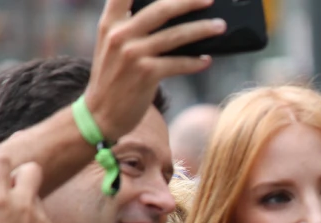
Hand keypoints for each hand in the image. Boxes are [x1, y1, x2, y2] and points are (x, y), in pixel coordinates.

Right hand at [85, 0, 227, 141]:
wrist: (100, 114)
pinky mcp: (146, 74)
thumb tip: (168, 17)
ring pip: (175, 36)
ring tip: (220, 26)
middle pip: (161, 9)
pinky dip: (195, 62)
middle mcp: (120, 34)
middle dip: (189, 2)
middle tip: (209, 0)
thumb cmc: (113, 78)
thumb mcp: (112, 46)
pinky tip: (207, 60)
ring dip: (202, 30)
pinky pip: (179, 63)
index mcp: (110, 23)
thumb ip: (130, 27)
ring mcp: (133, 54)